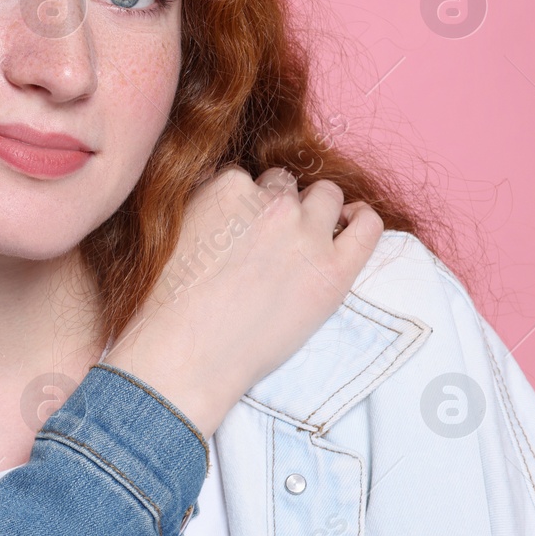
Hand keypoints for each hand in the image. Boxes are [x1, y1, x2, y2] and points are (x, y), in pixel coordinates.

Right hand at [101, 166, 382, 435]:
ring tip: (306, 242)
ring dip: (317, 212)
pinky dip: (362, 221)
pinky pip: (367, 227)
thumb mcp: (173, 232)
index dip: (245, 205)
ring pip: (325, 197)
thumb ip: (204, 204)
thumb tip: (222, 198)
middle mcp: (269, 201)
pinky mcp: (333, 270)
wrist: (186, 356)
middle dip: (279, 207)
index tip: (241, 229)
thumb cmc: (167, 305)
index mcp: (225, 186)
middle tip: (268, 243)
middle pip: (285, 186)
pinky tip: (351, 227)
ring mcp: (305, 234)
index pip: (247, 179)